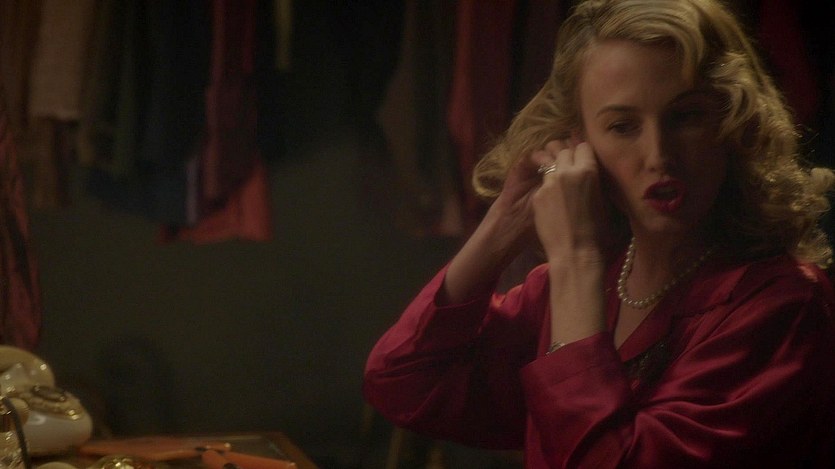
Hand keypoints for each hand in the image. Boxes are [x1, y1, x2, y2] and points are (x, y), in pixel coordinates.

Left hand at [530, 140, 607, 261]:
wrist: (575, 253)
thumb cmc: (598, 231)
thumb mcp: (603, 199)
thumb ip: (595, 179)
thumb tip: (591, 169)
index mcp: (587, 170)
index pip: (583, 146)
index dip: (583, 153)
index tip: (584, 159)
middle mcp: (566, 171)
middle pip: (563, 150)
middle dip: (567, 155)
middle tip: (569, 166)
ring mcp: (549, 183)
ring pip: (550, 163)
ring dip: (555, 167)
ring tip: (559, 179)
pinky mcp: (538, 195)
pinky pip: (543, 182)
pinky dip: (548, 186)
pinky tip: (552, 199)